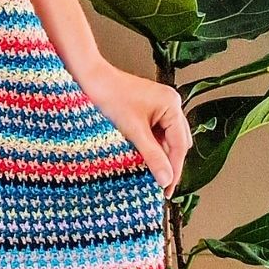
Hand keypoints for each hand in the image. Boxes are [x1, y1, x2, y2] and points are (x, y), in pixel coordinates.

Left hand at [83, 62, 192, 193]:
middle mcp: (169, 104)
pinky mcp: (146, 110)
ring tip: (148, 175)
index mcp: (171, 104)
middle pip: (176, 143)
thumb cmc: (109, 95)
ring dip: (158, 156)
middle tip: (159, 186)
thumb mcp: (133, 131)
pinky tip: (140, 159)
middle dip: (168, 164)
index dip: (174, 169)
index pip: (179, 145)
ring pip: (165, 141)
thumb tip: (166, 180)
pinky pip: (154, 135)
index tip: (167, 191)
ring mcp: (158, 107)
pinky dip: (149, 148)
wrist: (88, 78)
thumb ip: (152, 156)